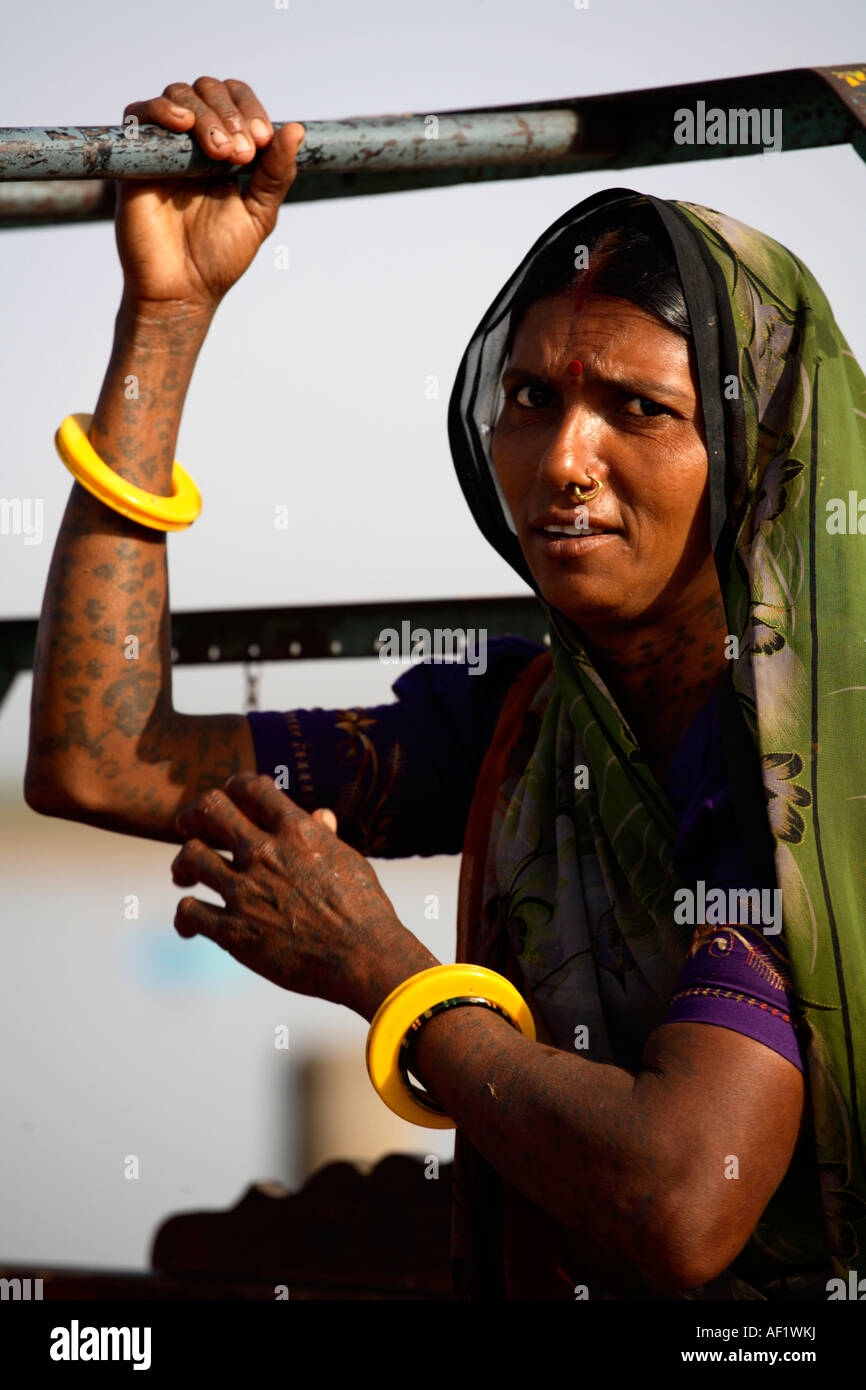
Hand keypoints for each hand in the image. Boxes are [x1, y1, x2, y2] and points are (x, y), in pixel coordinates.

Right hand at [117, 77, 304, 311]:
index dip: (249, 109)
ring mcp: (163, 148)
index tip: (262, 141)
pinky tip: (182, 125)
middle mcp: (192, 142)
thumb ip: (276, 175)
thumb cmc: (220, 258)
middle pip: (208, 90)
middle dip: (229, 114)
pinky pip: (138, 114)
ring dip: (204, 113)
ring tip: (220, 151)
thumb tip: (296, 129)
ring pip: (178, 96)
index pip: (236, 101)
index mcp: (224, 149)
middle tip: (241, 154)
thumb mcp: (259, 214)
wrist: (183, 290)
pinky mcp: (135, 158)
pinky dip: (160, 110)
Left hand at [170, 773, 436, 1018]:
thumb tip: (321, 815)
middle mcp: (265, 854)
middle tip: (187, 824)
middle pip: (210, 809)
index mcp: (297, 831)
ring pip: (191, 856)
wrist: (363, 958)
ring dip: (183, 864)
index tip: (231, 798)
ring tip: (184, 876)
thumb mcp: (349, 861)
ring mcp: (246, 892)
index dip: (235, 786)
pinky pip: (189, 911)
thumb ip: (325, 836)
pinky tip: (190, 924)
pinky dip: (185, 916)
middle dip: (193, 813)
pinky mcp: (234, 932)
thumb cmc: (364, 910)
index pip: (250, 787)